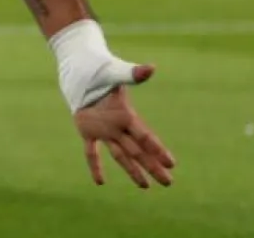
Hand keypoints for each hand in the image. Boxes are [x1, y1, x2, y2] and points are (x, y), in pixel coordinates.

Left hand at [74, 68, 174, 188]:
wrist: (81, 68)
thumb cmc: (100, 68)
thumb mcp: (116, 72)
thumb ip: (132, 73)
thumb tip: (151, 68)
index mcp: (126, 114)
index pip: (145, 136)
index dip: (157, 149)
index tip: (171, 163)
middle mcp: (118, 125)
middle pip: (138, 150)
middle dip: (153, 166)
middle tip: (168, 183)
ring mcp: (103, 129)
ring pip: (120, 155)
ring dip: (132, 170)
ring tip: (145, 186)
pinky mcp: (87, 130)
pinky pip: (91, 152)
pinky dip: (95, 165)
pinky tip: (100, 182)